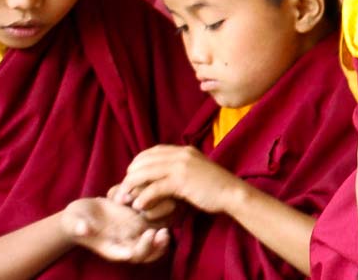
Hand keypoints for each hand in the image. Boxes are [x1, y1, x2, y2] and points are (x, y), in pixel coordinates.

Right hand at [64, 197, 168, 262]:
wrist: (81, 212)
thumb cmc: (75, 220)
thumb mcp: (74, 222)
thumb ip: (78, 226)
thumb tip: (83, 229)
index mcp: (111, 247)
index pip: (128, 255)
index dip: (139, 250)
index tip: (146, 238)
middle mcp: (124, 242)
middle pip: (145, 253)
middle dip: (155, 248)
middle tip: (161, 234)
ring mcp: (132, 232)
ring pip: (153, 242)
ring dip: (161, 239)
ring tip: (165, 231)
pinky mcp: (136, 221)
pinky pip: (153, 225)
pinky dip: (159, 222)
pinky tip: (159, 214)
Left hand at [112, 144, 243, 216]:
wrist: (233, 193)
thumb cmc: (215, 187)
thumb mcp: (196, 171)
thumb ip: (179, 169)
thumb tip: (159, 176)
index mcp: (183, 150)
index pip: (150, 152)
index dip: (136, 164)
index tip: (131, 178)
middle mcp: (180, 154)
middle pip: (143, 161)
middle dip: (130, 176)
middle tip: (124, 191)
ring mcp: (181, 166)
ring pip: (144, 173)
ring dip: (131, 187)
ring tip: (126, 200)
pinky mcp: (181, 181)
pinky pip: (154, 188)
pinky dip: (143, 198)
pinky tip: (140, 206)